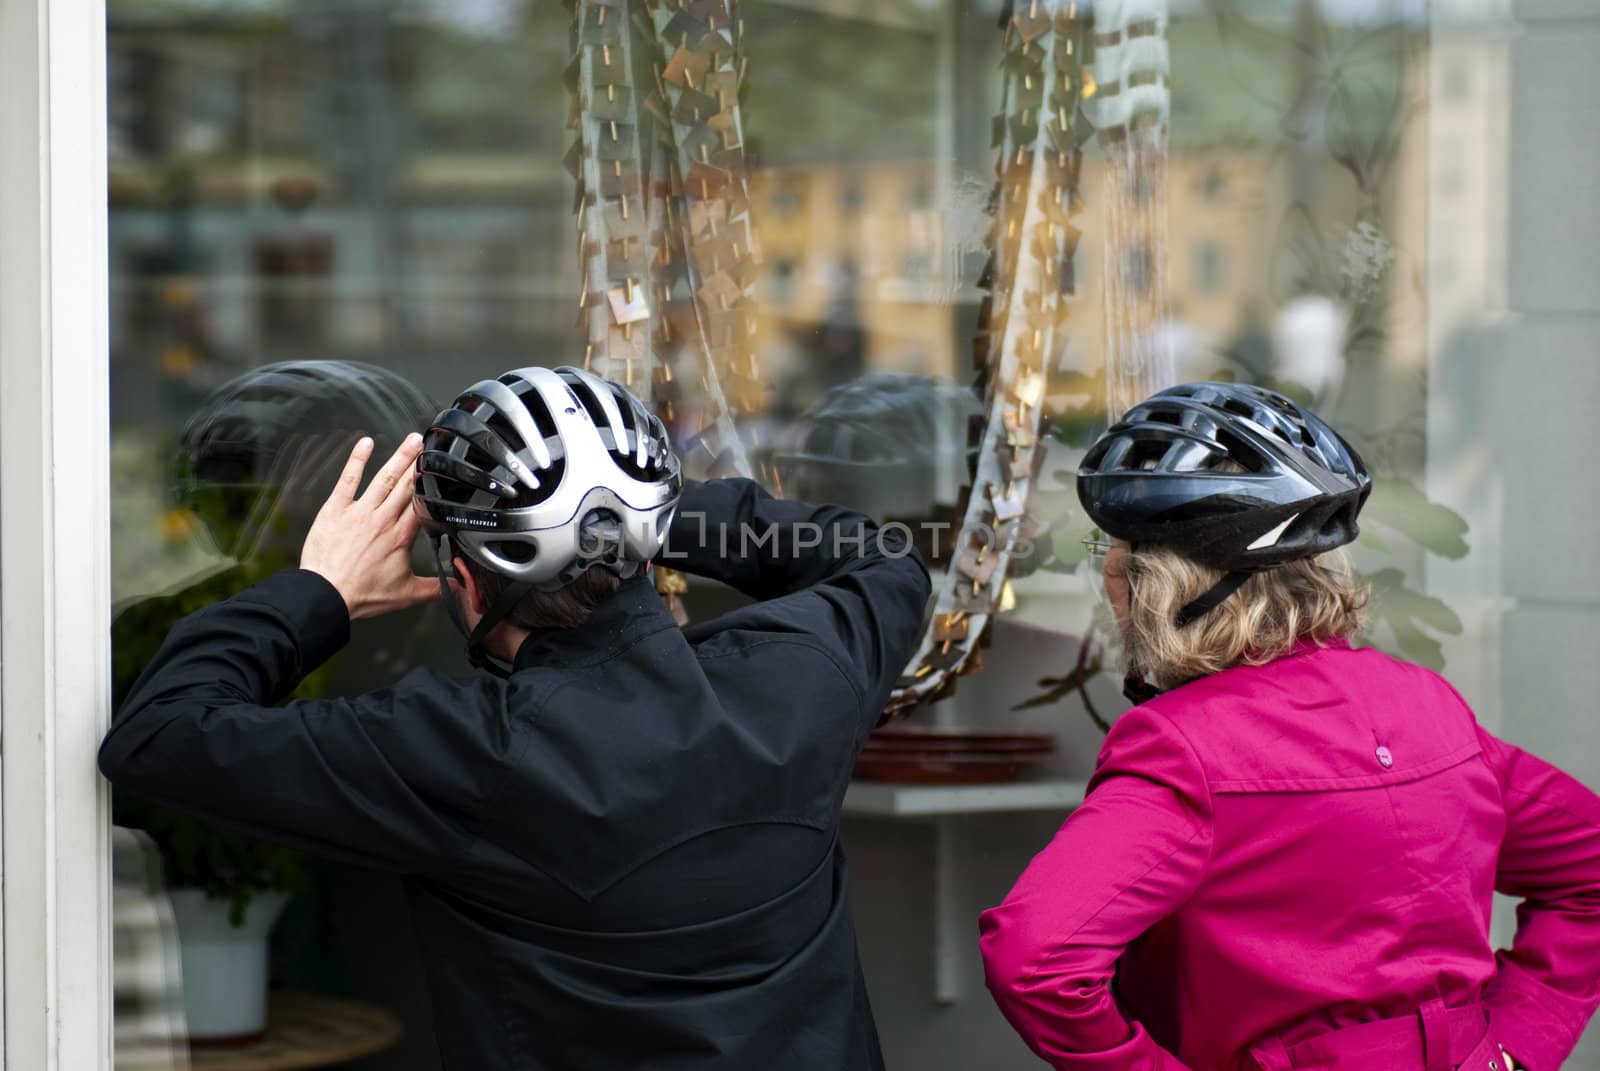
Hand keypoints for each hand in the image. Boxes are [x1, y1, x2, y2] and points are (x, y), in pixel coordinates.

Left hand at [300, 434, 435, 620]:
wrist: (326, 595)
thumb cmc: (362, 595)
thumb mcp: (406, 594)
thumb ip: (435, 587)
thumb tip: (459, 586)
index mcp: (401, 537)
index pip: (422, 505)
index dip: (433, 486)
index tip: (442, 471)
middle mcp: (383, 520)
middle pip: (406, 486)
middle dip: (419, 463)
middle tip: (430, 445)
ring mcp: (360, 512)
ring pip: (384, 479)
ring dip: (399, 458)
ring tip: (412, 441)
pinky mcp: (336, 509)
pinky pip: (349, 480)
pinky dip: (357, 460)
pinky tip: (366, 443)